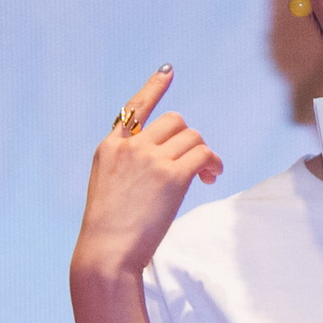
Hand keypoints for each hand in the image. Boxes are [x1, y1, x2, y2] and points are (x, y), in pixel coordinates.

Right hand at [72, 66, 222, 279]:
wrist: (107, 252)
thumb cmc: (109, 232)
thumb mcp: (109, 188)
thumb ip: (130, 168)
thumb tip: (166, 164)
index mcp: (110, 148)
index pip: (134, 108)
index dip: (154, 87)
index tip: (168, 71)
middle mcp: (130, 147)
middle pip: (175, 121)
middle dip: (190, 139)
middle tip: (197, 165)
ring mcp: (150, 159)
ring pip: (193, 137)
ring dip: (205, 153)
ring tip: (207, 175)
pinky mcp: (172, 176)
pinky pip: (204, 154)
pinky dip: (214, 163)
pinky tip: (212, 177)